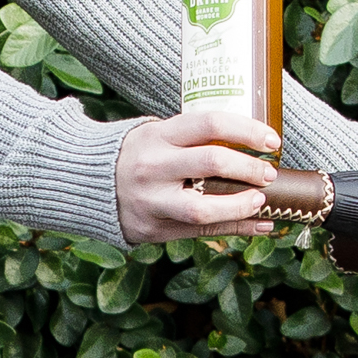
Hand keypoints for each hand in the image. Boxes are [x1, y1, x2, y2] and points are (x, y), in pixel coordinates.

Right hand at [117, 109, 282, 245]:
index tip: (271, 140)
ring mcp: (151, 201)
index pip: (210, 124)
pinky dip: (235, 229)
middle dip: (249, 169)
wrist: (85, 183)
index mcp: (158, 136)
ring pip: (204, 209)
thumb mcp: (158, 135)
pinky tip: (257, 224)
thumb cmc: (138, 155)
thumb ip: (194, 139)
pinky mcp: (153, 229)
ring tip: (261, 201)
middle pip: (212, 163)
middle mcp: (153, 167)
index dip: (247, 130)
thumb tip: (252, 144)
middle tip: (269, 173)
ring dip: (241, 206)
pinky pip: (200, 232)